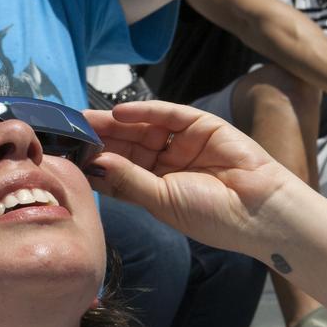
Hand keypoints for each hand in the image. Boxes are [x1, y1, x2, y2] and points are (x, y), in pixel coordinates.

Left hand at [83, 100, 291, 254]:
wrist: (259, 211)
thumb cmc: (212, 216)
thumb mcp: (161, 201)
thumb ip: (128, 180)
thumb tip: (94, 164)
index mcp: (156, 187)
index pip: (119, 169)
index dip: (94, 160)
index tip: (67, 153)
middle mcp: (167, 164)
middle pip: (126, 145)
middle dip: (99, 136)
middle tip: (70, 128)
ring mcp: (183, 144)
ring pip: (142, 128)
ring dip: (115, 122)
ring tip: (87, 119)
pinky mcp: (202, 125)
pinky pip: (168, 114)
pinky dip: (144, 110)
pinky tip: (119, 113)